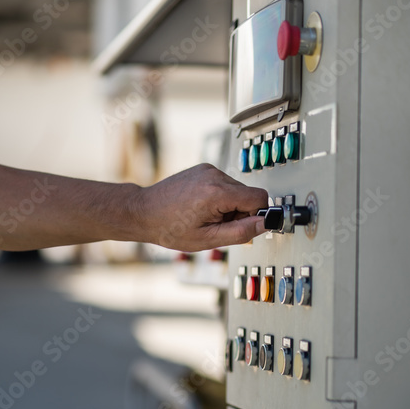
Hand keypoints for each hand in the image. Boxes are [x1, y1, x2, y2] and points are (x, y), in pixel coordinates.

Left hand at [133, 164, 268, 251]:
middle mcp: (214, 175)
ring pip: (236, 189)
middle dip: (240, 212)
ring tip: (206, 216)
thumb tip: (266, 224)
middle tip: (217, 225)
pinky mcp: (203, 168)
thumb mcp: (208, 239)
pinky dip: (220, 197)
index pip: (259, 197)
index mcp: (216, 192)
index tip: (243, 226)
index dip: (256, 215)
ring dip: (229, 205)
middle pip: (248, 194)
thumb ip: (241, 232)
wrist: (144, 212)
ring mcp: (208, 170)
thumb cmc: (169, 228)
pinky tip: (201, 207)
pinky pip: (224, 184)